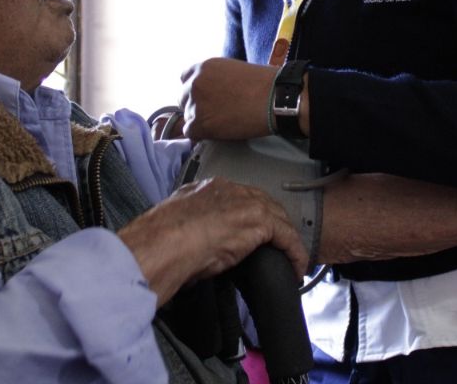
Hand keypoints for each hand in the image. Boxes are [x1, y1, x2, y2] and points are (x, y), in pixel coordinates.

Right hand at [116, 177, 307, 306]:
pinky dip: (295, 253)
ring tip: (291, 259)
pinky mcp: (259, 221)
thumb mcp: (176, 229)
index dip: (250, 217)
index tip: (254, 235)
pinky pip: (287, 237)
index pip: (238, 199)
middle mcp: (228, 189)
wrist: (162, 244)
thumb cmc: (160, 243)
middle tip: (279, 247)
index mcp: (205, 188)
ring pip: (278, 219)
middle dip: (274, 224)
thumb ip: (192, 230)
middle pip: (263, 204)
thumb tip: (199, 251)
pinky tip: (297, 268)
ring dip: (286, 240)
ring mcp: (245, 202)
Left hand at [179, 58, 277, 140]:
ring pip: (188, 117)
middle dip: (197, 106)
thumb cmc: (263, 84)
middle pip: (183, 98)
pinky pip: (190, 133)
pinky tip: (217, 132)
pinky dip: (201, 135)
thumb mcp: (233, 69)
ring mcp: (195, 103)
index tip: (205, 98)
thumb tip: (212, 91)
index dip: (196, 91)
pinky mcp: (200, 123)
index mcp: (203, 67)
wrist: (274, 99)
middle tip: (215, 112)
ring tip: (222, 122)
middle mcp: (194, 83)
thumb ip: (215, 78)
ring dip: (201, 121)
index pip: (185, 80)